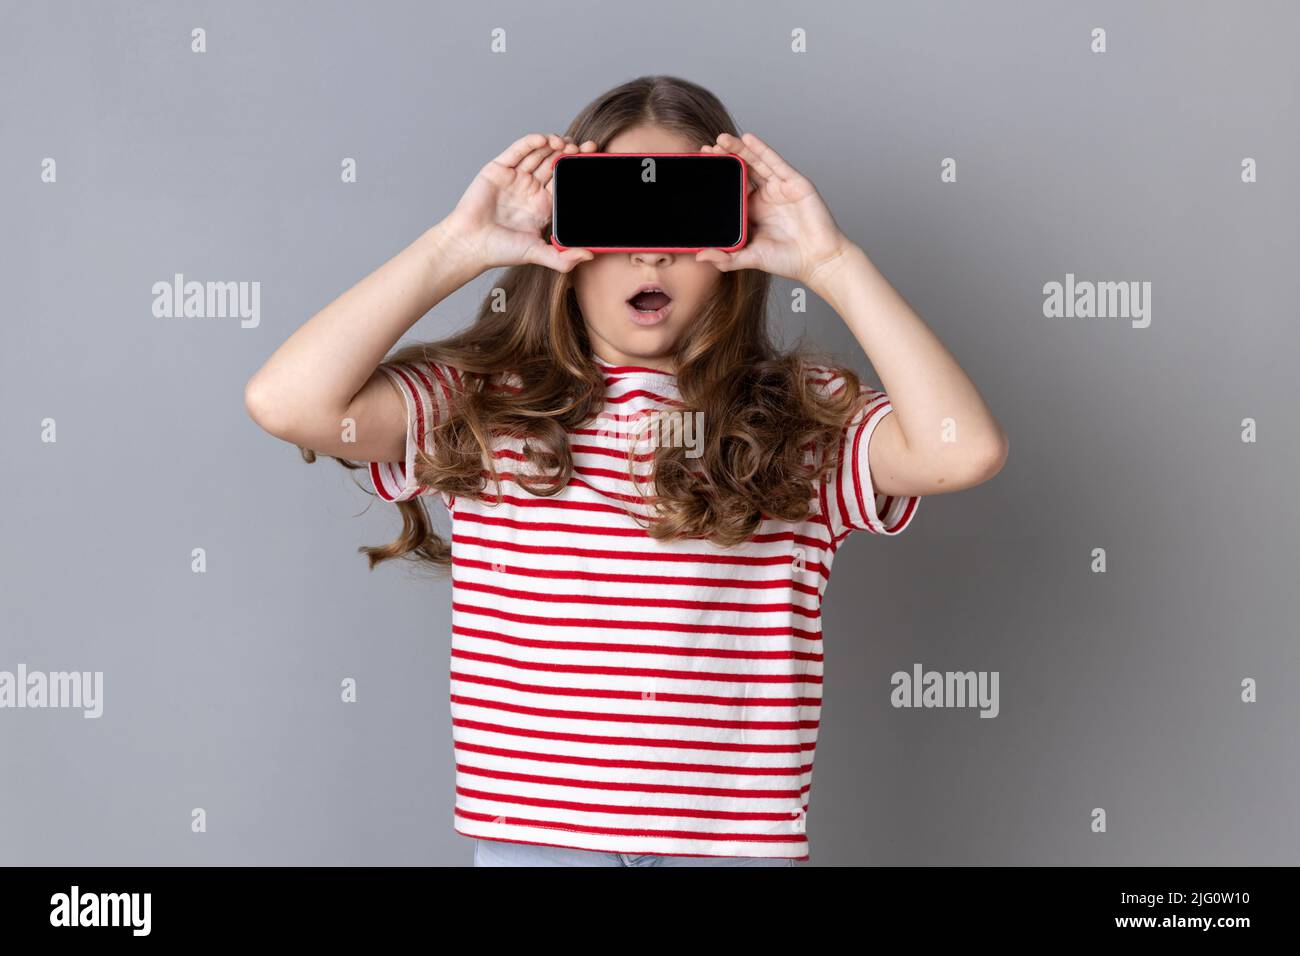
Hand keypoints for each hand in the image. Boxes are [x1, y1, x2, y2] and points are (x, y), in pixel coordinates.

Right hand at [442, 132, 597, 273]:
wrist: (469, 244)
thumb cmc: (499, 251)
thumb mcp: (537, 254)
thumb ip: (563, 258)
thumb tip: (590, 256)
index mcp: (543, 206)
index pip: (565, 182)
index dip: (577, 170)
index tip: (591, 161)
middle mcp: (530, 189)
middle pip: (555, 164)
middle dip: (570, 154)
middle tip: (584, 148)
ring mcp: (515, 177)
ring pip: (539, 154)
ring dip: (554, 145)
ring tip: (566, 144)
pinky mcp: (499, 168)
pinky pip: (518, 151)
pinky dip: (531, 142)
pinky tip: (544, 139)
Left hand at [695, 132, 853, 286]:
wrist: (818, 261)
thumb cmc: (788, 260)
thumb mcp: (751, 258)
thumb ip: (726, 258)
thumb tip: (700, 256)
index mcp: (752, 211)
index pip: (731, 188)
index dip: (717, 176)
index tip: (700, 167)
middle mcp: (765, 196)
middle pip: (742, 171)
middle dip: (725, 159)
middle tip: (706, 150)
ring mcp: (779, 188)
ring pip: (756, 162)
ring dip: (739, 149)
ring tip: (721, 139)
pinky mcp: (794, 183)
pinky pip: (775, 162)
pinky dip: (761, 149)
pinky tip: (748, 139)